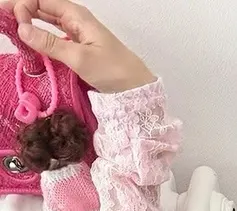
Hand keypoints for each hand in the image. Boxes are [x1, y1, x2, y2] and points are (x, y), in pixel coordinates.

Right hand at [10, 0, 155, 92]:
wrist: (137, 88)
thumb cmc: (114, 71)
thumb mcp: (79, 58)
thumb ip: (50, 44)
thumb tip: (23, 29)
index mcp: (76, 15)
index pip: (42, 0)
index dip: (23, 5)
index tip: (13, 20)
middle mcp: (75, 20)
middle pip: (42, 7)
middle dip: (22, 10)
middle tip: (2, 18)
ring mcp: (76, 33)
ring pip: (47, 21)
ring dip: (29, 22)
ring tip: (11, 27)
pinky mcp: (78, 47)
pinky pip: (54, 36)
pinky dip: (40, 36)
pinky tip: (30, 41)